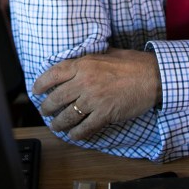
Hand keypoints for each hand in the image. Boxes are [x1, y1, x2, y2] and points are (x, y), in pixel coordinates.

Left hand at [33, 48, 160, 139]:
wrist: (153, 76)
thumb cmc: (133, 63)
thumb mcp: (107, 53)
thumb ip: (89, 59)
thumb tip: (77, 63)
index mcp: (84, 64)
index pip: (53, 74)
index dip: (41, 84)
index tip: (35, 90)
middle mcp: (85, 82)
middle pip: (57, 98)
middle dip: (47, 107)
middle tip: (44, 111)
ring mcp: (94, 99)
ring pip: (67, 116)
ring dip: (58, 123)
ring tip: (55, 126)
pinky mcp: (104, 114)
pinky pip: (84, 128)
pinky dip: (76, 134)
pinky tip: (73, 135)